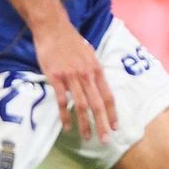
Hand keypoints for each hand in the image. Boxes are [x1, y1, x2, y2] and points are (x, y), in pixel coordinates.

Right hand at [33, 23, 116, 141]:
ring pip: (81, 105)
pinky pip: (61, 100)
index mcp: (97, 70)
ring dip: (84, 124)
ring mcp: (71, 76)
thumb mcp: (90, 55)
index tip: (115, 127)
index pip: (108, 96)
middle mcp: (86, 75)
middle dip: (102, 124)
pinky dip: (64, 115)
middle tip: (105, 140)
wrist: (53, 28)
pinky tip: (67, 127)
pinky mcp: (55, 77)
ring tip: (87, 138)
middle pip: (97, 104)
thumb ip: (94, 72)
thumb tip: (98, 88)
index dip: (112, 113)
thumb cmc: (71, 42)